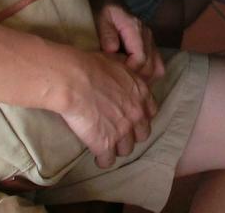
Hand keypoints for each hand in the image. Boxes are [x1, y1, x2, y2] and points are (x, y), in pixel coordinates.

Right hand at [58, 49, 158, 168]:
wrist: (74, 80)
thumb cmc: (89, 66)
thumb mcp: (115, 62)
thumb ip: (124, 73)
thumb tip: (121, 70)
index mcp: (140, 92)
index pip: (150, 112)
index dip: (140, 116)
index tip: (131, 117)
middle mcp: (136, 113)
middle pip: (142, 134)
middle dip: (132, 134)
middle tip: (119, 133)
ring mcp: (123, 131)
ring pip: (126, 149)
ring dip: (117, 148)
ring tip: (106, 145)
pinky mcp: (105, 144)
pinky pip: (108, 161)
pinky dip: (102, 160)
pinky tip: (97, 157)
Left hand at [94, 1, 164, 82]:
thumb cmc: (102, 8)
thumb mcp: (101, 17)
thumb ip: (107, 34)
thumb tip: (112, 51)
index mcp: (136, 29)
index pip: (140, 59)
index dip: (129, 72)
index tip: (114, 77)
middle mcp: (147, 36)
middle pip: (150, 67)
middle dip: (136, 79)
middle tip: (119, 84)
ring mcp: (150, 41)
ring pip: (157, 68)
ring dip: (144, 79)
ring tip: (127, 83)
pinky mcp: (149, 45)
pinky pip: (157, 65)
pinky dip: (149, 74)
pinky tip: (134, 78)